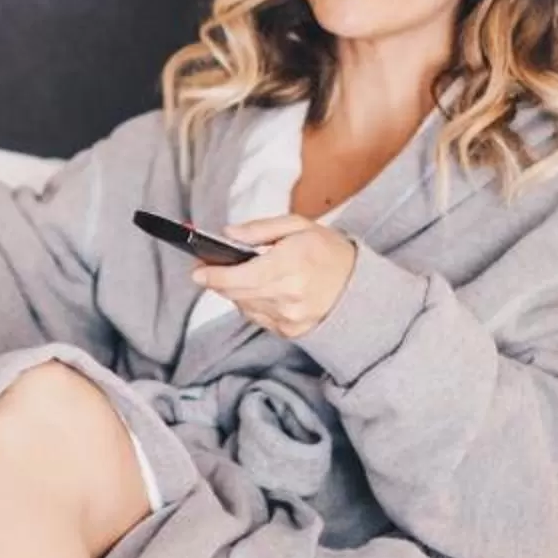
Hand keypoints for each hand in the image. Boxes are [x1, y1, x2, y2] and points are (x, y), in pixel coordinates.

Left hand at [191, 214, 357, 340]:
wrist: (361, 285)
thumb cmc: (329, 251)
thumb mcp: (298, 226)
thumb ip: (260, 229)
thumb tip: (227, 234)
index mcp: (289, 265)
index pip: (238, 276)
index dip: (212, 276)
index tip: (197, 271)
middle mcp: (289, 296)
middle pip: (236, 293)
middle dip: (218, 282)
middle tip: (207, 271)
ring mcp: (290, 317)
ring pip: (244, 306)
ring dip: (237, 292)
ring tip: (244, 276)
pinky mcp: (292, 331)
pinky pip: (259, 318)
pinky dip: (254, 304)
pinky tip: (263, 291)